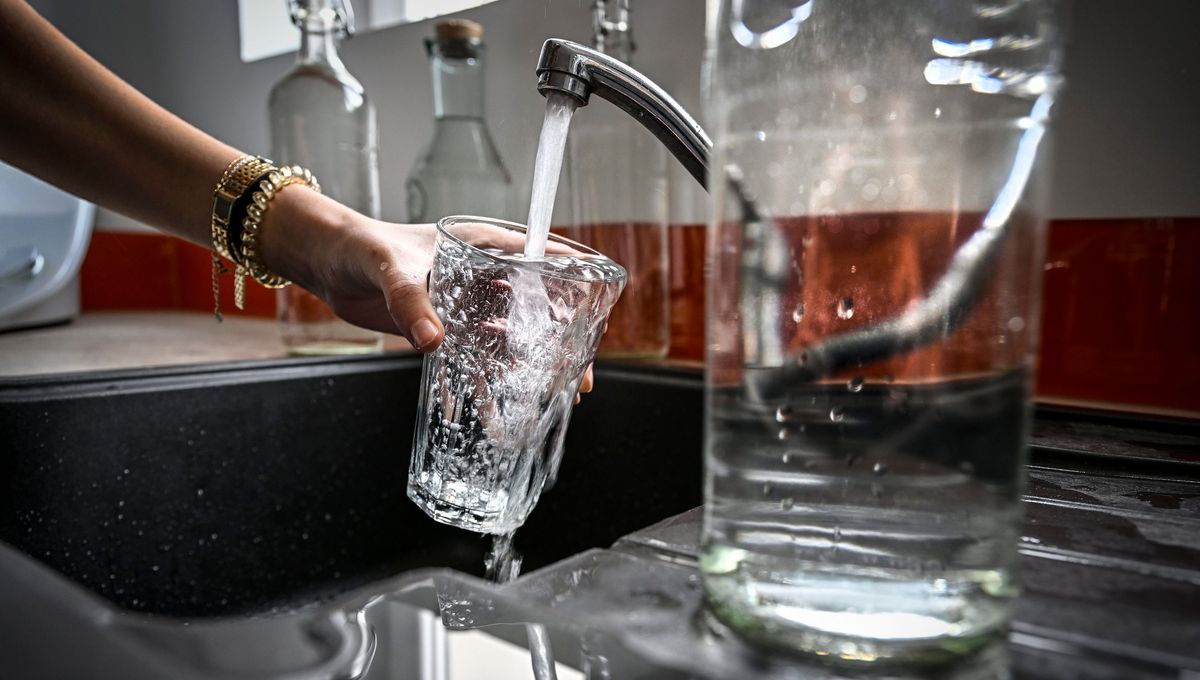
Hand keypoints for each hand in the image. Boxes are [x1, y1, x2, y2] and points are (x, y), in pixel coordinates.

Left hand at [258, 189, 599, 401]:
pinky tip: (495, 412)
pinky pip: (472, 359)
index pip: (543, 263)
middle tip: (578, 381)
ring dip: (528, 371)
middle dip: (560, 346)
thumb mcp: (389, 270)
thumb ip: (412, 303)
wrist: (325, 262)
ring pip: (510, 340)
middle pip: (536, 310)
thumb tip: (434, 342)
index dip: (573, 291)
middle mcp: (481, 275)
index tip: (594, 319)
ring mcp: (465, 304)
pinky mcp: (444, 328)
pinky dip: (484, 385)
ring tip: (550, 402)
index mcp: (481, 245)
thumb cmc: (359, 246)